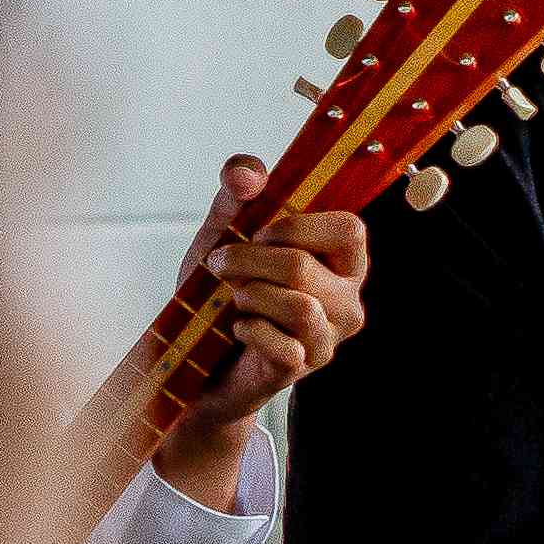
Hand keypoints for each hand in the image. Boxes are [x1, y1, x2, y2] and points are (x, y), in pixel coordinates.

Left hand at [154, 156, 370, 501]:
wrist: (193, 356)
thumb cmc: (220, 293)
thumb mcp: (223, 233)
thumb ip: (237, 194)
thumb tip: (247, 173)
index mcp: (342, 262)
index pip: (349, 229)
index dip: (296, 226)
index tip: (259, 232)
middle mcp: (347, 302)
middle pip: (303, 267)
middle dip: (247, 261)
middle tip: (220, 266)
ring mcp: (327, 339)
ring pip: (297, 306)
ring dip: (248, 296)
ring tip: (234, 300)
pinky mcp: (302, 370)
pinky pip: (280, 344)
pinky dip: (247, 330)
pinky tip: (239, 331)